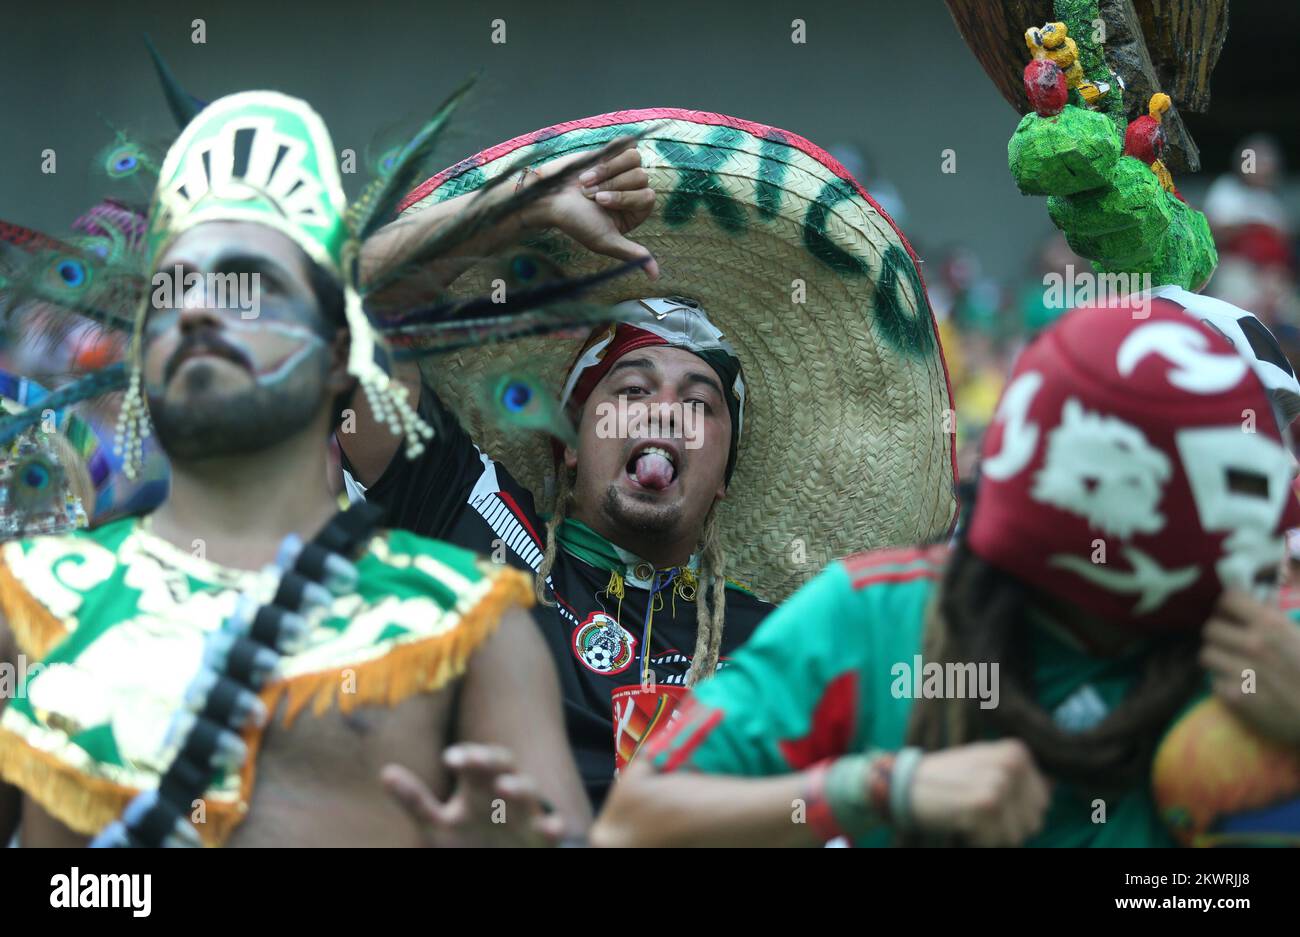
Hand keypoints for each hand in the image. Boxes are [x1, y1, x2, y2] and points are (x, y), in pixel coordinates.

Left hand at [381, 743, 564, 847]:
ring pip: (530, 789)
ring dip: (519, 786)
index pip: (475, 759)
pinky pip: (555, 828)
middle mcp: (504, 791)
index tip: (450, 758)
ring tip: (504, 788)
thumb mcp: (437, 825)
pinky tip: (552, 826)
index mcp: (479, 785)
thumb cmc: (470, 841)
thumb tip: (385, 771)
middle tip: (474, 759)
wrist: (499, 862)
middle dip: (491, 759)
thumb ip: (415, 800)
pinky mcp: (543, 837)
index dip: (466, 755)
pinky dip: (555, 825)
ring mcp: (526, 813)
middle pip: (503, 763)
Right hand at [524, 140, 659, 278]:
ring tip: (587, 182)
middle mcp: (631, 192)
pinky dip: (606, 159)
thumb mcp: (605, 242)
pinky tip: (589, 171)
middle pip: (642, 177)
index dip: (624, 197)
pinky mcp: (611, 155)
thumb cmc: (575, 222)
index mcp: (634, 214)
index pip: (648, 196)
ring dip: (607, 171)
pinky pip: (625, 147)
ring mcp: (622, 172)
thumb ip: (632, 254)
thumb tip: (655, 276)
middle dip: (613, 185)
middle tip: (591, 195)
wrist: (548, 198)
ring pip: (635, 160)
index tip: (600, 204)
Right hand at [908, 739, 1049, 845]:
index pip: (1043, 801)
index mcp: (1016, 752)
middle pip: (1033, 820)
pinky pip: (997, 841)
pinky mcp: (987, 804)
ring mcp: (1001, 783)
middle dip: (1007, 824)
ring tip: (969, 814)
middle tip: (976, 808)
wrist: (906, 782)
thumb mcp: (986, 764)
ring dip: (993, 834)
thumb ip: (1019, 774)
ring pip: (1017, 835)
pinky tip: (961, 821)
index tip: (988, 798)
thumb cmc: (947, 778)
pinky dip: (979, 839)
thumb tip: (1054, 786)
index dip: (1016, 810)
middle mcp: (1012, 764)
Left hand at [1201, 589, 1299, 744]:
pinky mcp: (1235, 697)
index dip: (1228, 607)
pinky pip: (1214, 682)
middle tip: (1231, 642)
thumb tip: (1261, 598)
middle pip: (1211, 628)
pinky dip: (1224, 684)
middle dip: (1221, 634)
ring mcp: (1242, 671)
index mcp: (1272, 624)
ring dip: (1218, 658)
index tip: (1232, 614)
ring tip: (1232, 664)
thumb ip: (1278, 617)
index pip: (1228, 600)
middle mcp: (1253, 644)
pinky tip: (1239, 687)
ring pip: (1207, 654)